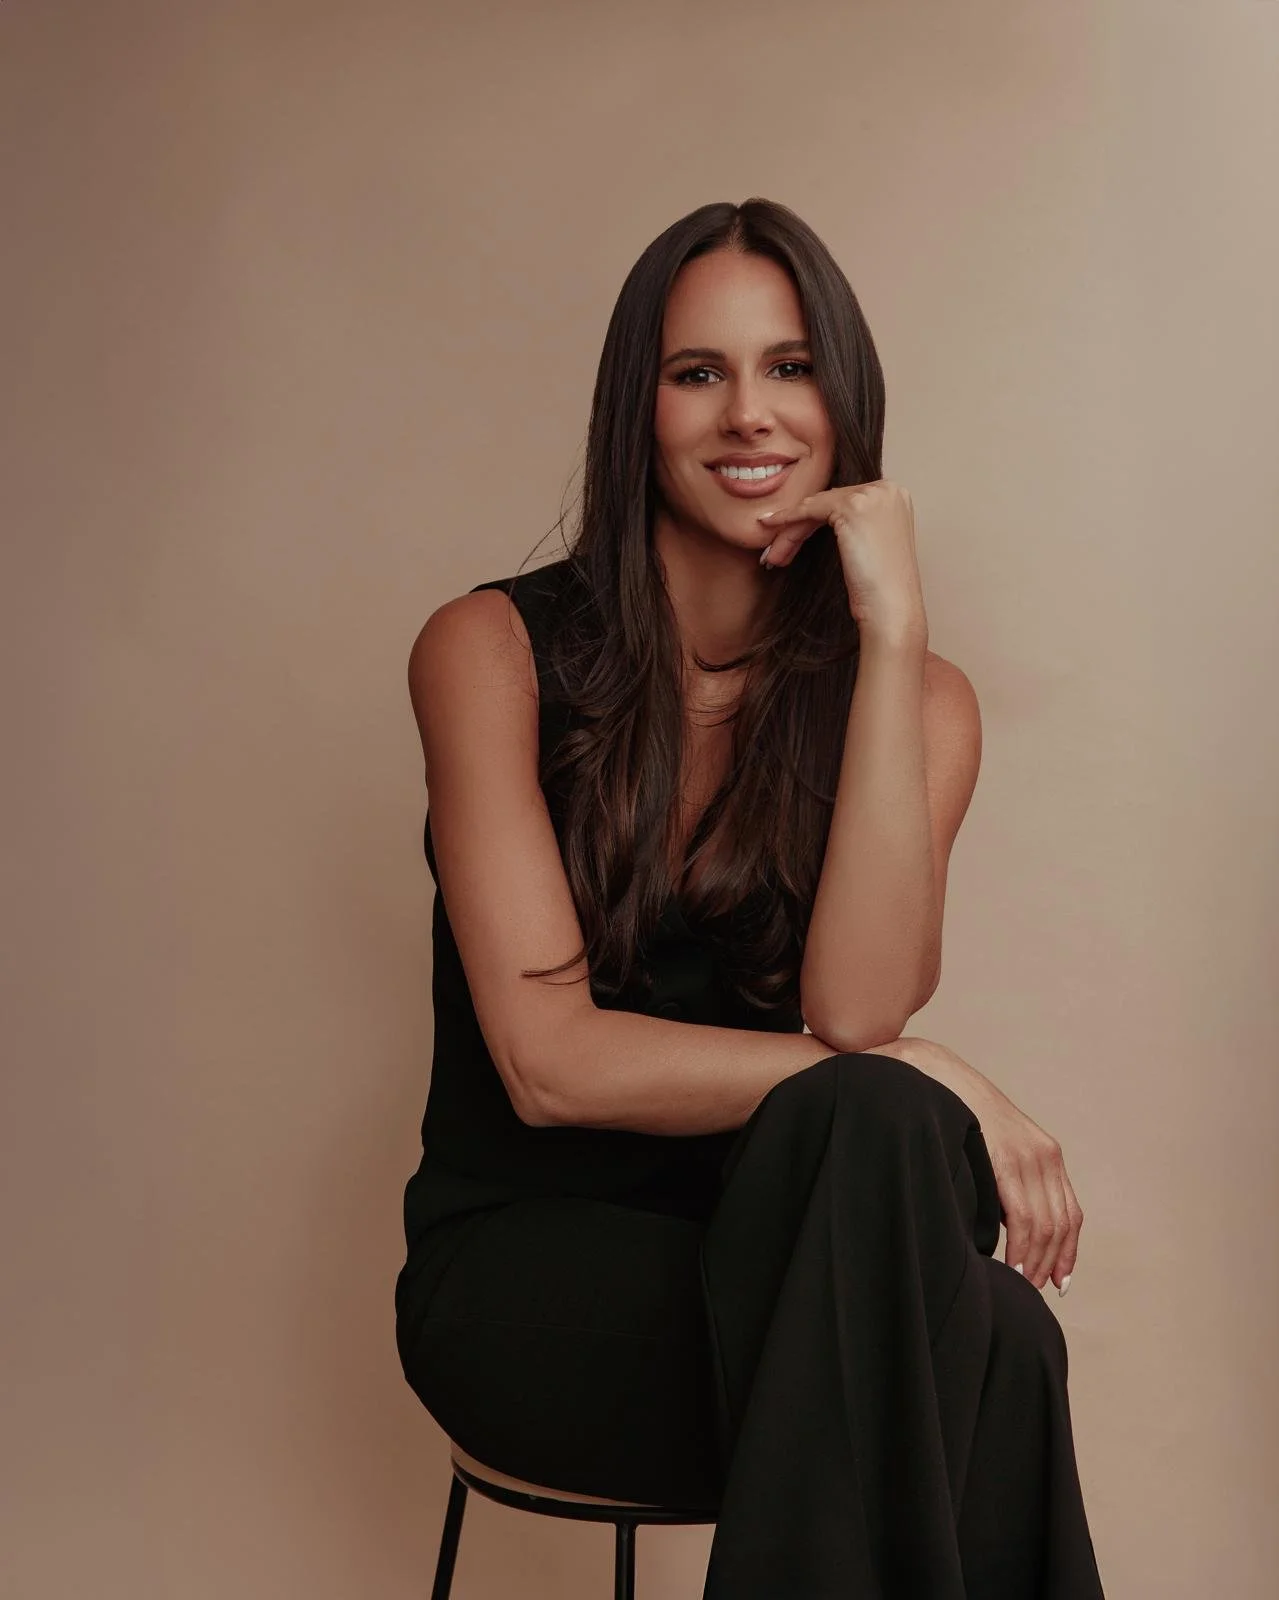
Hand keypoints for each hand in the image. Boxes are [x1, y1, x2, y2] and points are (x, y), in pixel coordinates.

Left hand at [757, 478, 926, 638]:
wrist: (891, 607)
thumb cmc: (880, 587)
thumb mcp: (869, 545)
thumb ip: (854, 526)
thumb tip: (816, 518)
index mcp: (894, 496)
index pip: (843, 501)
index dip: (814, 521)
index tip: (792, 539)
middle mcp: (886, 489)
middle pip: (829, 502)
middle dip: (800, 528)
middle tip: (778, 552)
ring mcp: (872, 495)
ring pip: (817, 507)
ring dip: (791, 531)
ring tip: (774, 556)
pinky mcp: (853, 506)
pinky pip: (810, 509)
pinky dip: (789, 519)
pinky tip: (771, 527)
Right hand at [879, 1035, 1083, 1294]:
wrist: (934, 1077)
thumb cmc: (954, 1115)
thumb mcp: (991, 1148)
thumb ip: (1005, 1180)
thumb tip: (1006, 1224)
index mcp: (1045, 1153)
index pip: (1070, 1213)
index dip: (1067, 1251)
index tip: (1059, 1280)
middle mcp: (1045, 1155)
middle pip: (1062, 1224)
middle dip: (1052, 1262)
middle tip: (1036, 1289)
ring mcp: (1028, 1156)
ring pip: (1046, 1225)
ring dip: (1036, 1261)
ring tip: (1023, 1284)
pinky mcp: (1007, 1159)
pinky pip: (1024, 1216)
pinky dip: (1023, 1248)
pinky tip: (1014, 1266)